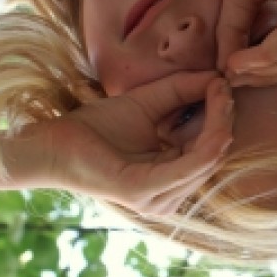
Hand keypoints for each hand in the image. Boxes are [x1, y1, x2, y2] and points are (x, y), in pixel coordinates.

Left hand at [45, 71, 233, 216]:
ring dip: (219, 122)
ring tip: (218, 89)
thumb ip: (181, 92)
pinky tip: (214, 108)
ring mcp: (157, 198)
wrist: (50, 141)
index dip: (222, 116)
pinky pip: (191, 165)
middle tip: (225, 83)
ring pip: (209, 158)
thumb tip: (218, 78)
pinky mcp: (144, 190)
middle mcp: (168, 197)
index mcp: (170, 181)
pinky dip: (208, 136)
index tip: (225, 83)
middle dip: (224, 118)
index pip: (211, 150)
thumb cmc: (95, 127)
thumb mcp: (148, 104)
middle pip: (214, 155)